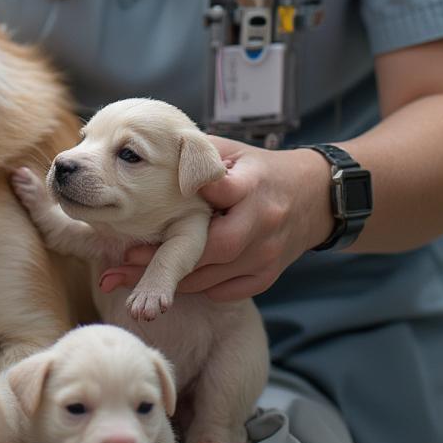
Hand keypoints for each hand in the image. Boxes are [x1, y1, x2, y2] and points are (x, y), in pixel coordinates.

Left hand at [97, 138, 333, 301]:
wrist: (315, 198)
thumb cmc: (261, 170)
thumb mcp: (233, 151)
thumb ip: (197, 153)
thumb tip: (151, 152)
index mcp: (255, 182)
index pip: (225, 189)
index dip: (194, 193)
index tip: (155, 204)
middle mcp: (264, 220)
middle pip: (218, 245)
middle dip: (170, 255)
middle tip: (126, 258)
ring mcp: (268, 253)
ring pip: (216, 275)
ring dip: (173, 279)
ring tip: (128, 277)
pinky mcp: (267, 275)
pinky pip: (226, 291)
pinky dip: (197, 288)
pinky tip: (169, 282)